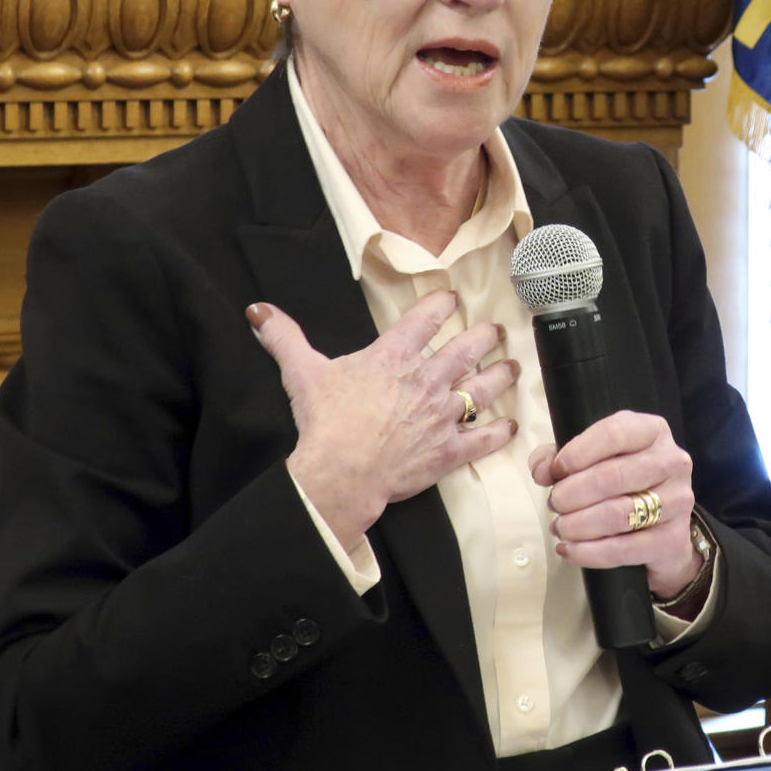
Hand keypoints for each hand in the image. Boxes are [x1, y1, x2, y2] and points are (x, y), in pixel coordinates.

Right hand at [247, 290, 518, 550]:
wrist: (341, 471)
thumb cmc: (325, 422)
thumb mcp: (302, 372)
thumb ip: (284, 337)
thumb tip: (258, 311)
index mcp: (394, 355)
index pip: (426, 317)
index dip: (442, 303)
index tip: (451, 298)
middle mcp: (426, 379)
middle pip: (466, 348)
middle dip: (484, 336)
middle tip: (495, 330)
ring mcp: (441, 415)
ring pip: (483, 388)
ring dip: (500, 376)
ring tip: (511, 366)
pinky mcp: (448, 450)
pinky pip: (483, 439)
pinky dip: (499, 432)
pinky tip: (510, 426)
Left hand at [529, 410, 701, 598]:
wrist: (662, 526)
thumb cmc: (621, 481)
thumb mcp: (591, 457)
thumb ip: (559, 456)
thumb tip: (541, 470)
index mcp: (652, 430)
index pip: (613, 433)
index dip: (576, 453)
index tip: (554, 472)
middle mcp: (672, 461)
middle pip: (612, 477)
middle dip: (571, 493)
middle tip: (554, 504)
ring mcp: (678, 500)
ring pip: (618, 514)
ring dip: (578, 524)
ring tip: (559, 527)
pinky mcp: (673, 539)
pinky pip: (625, 549)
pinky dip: (590, 552)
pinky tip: (570, 550)